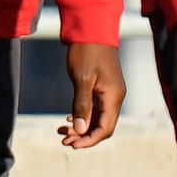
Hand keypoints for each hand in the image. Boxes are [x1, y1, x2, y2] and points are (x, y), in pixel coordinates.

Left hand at [59, 34, 127, 150]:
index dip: (90, 140)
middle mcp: (115, 97)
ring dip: (81, 127)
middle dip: (84, 136)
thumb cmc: (87, 53)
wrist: (91, 30)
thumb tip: (81, 130)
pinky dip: (83, 116)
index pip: (105, 128)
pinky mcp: (102, 88)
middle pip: (102, 126)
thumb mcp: (82, 79)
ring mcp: (109, 93)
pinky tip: (68, 119)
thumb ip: (82, 105)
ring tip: (61, 132)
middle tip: (63, 141)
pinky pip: (95, 109)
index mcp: (113, 97)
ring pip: (98, 118)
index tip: (72, 145)